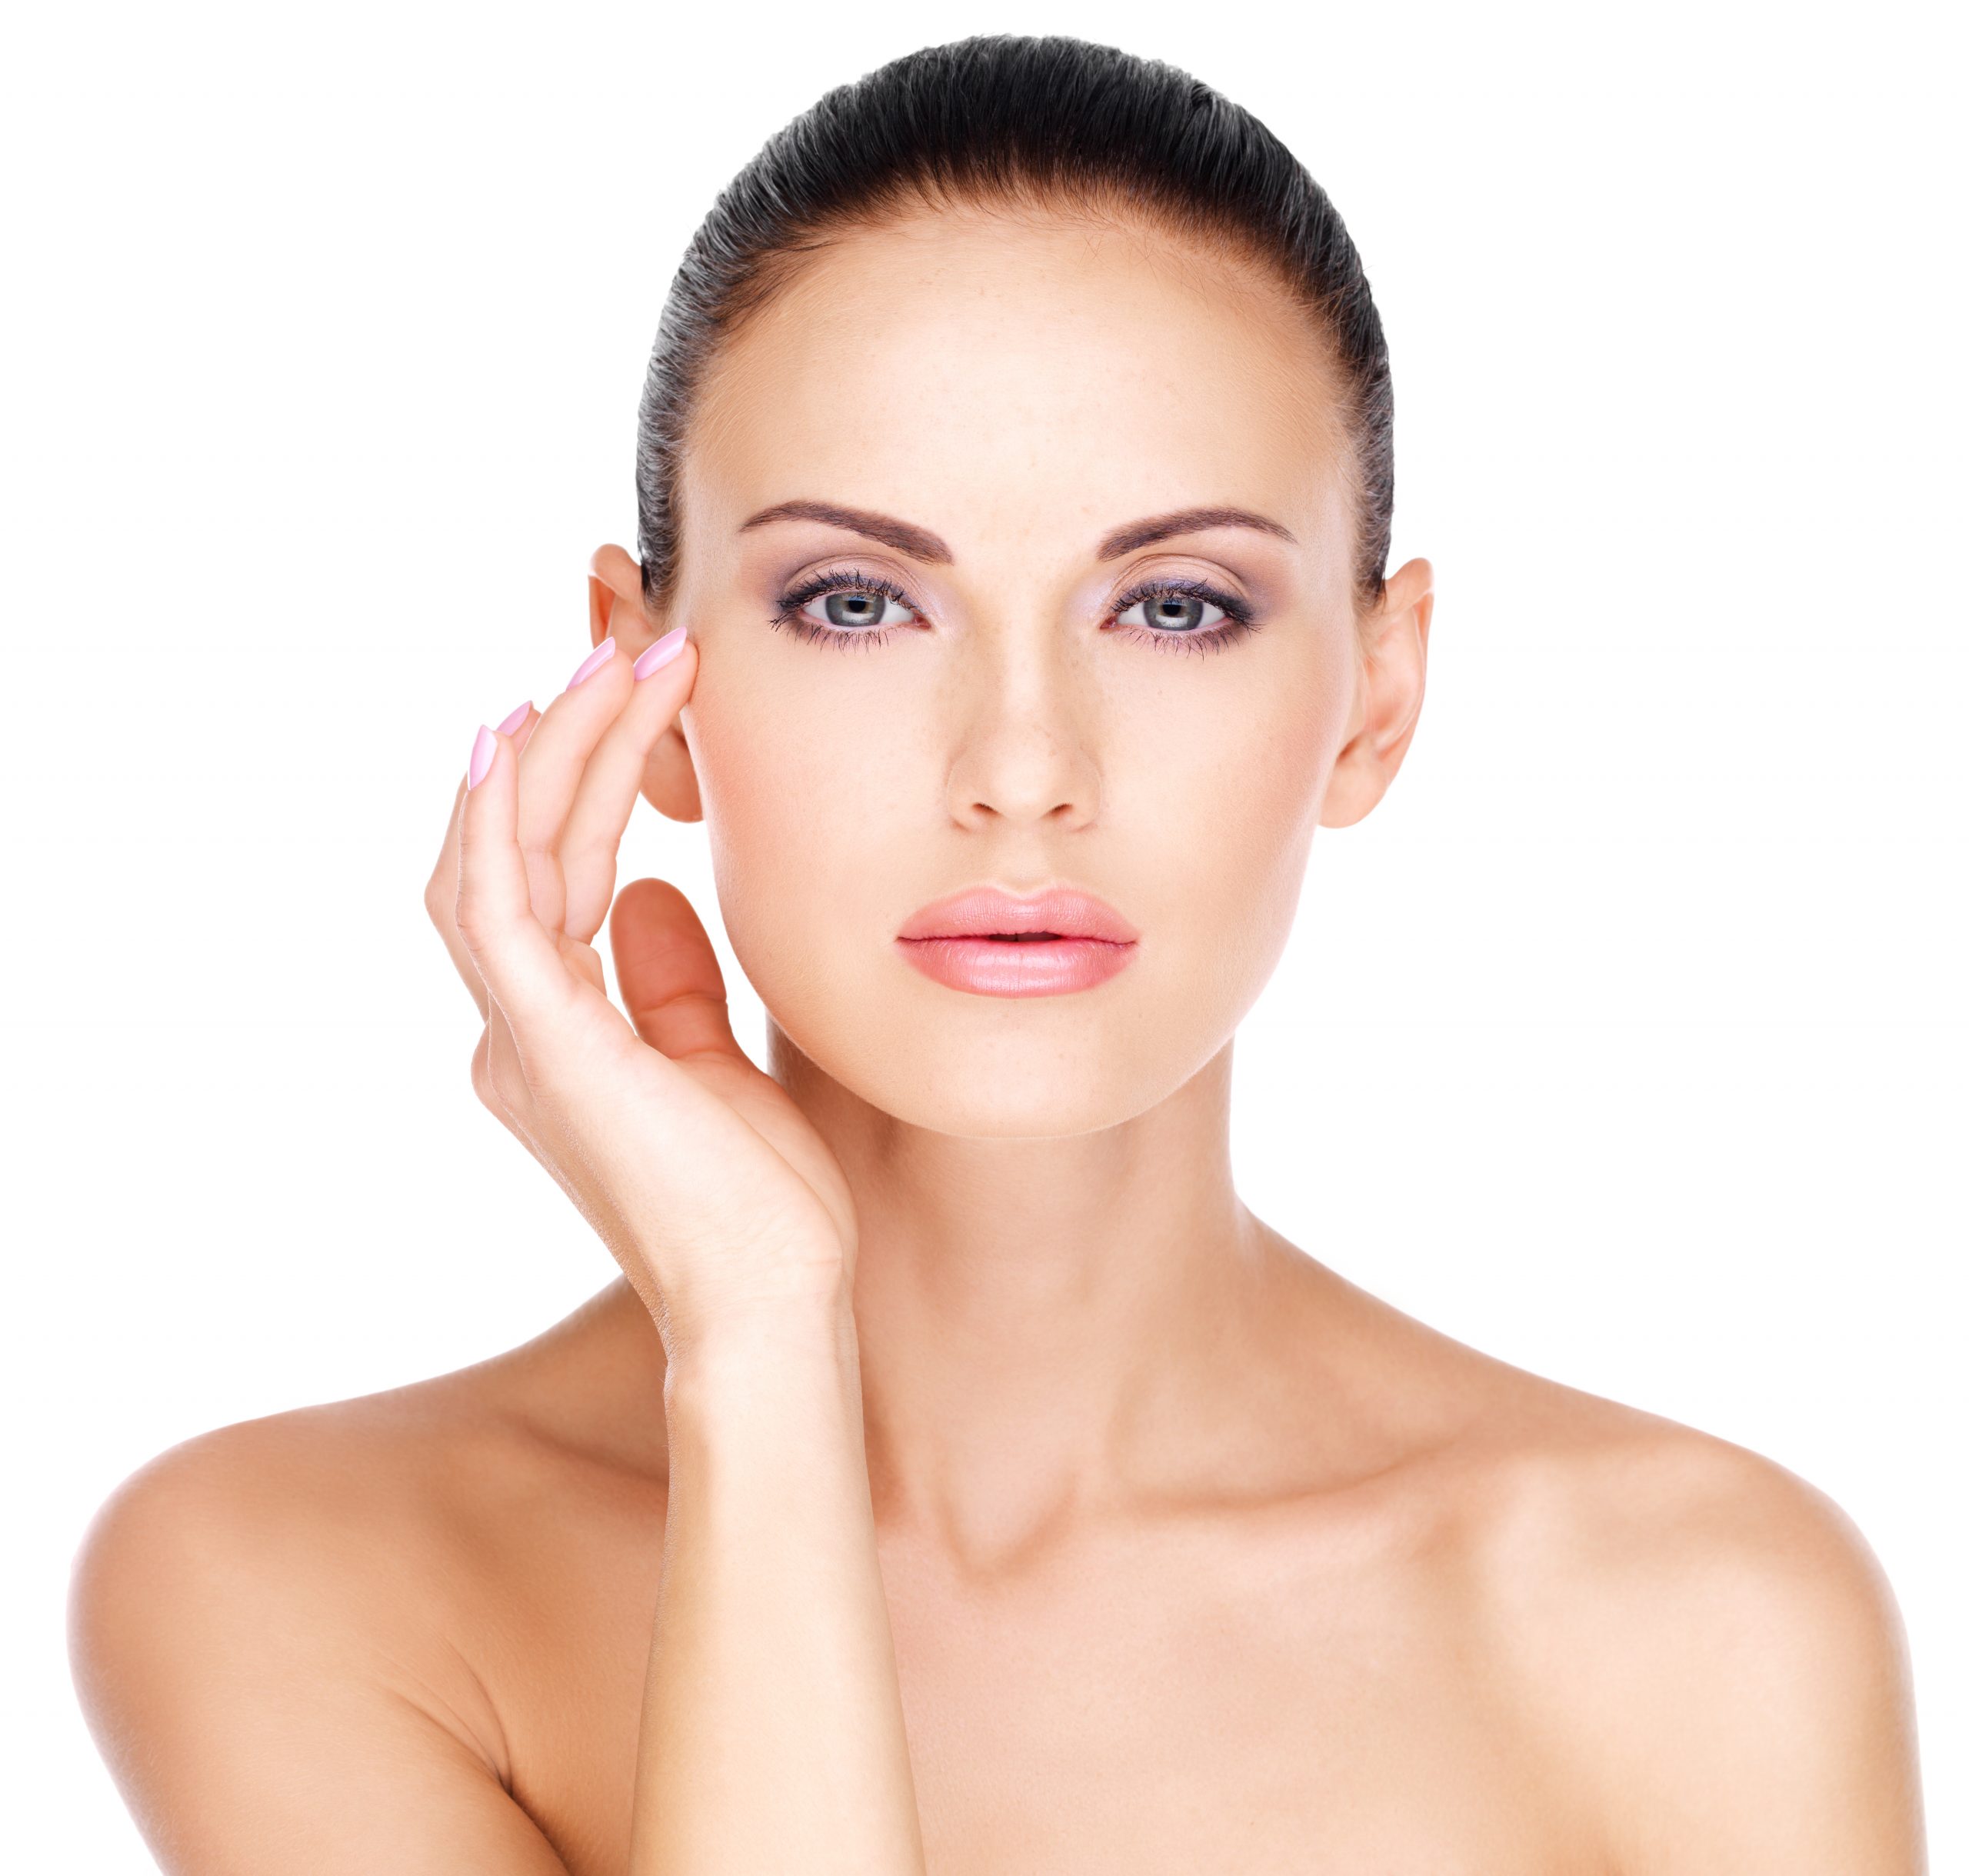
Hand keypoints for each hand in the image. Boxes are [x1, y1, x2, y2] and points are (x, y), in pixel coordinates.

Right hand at [423, 625, 857, 1357]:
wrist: (775, 1302)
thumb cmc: (760, 1203)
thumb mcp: (714, 1061)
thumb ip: (668, 980)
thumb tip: (650, 892)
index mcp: (558, 1037)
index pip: (553, 875)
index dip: (584, 780)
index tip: (643, 698)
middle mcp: (519, 1033)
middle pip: (515, 848)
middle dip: (566, 741)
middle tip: (631, 650)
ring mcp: (521, 1039)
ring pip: (499, 856)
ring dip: (548, 751)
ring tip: (612, 663)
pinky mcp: (545, 1044)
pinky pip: (496, 903)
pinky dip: (497, 817)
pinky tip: (517, 736)